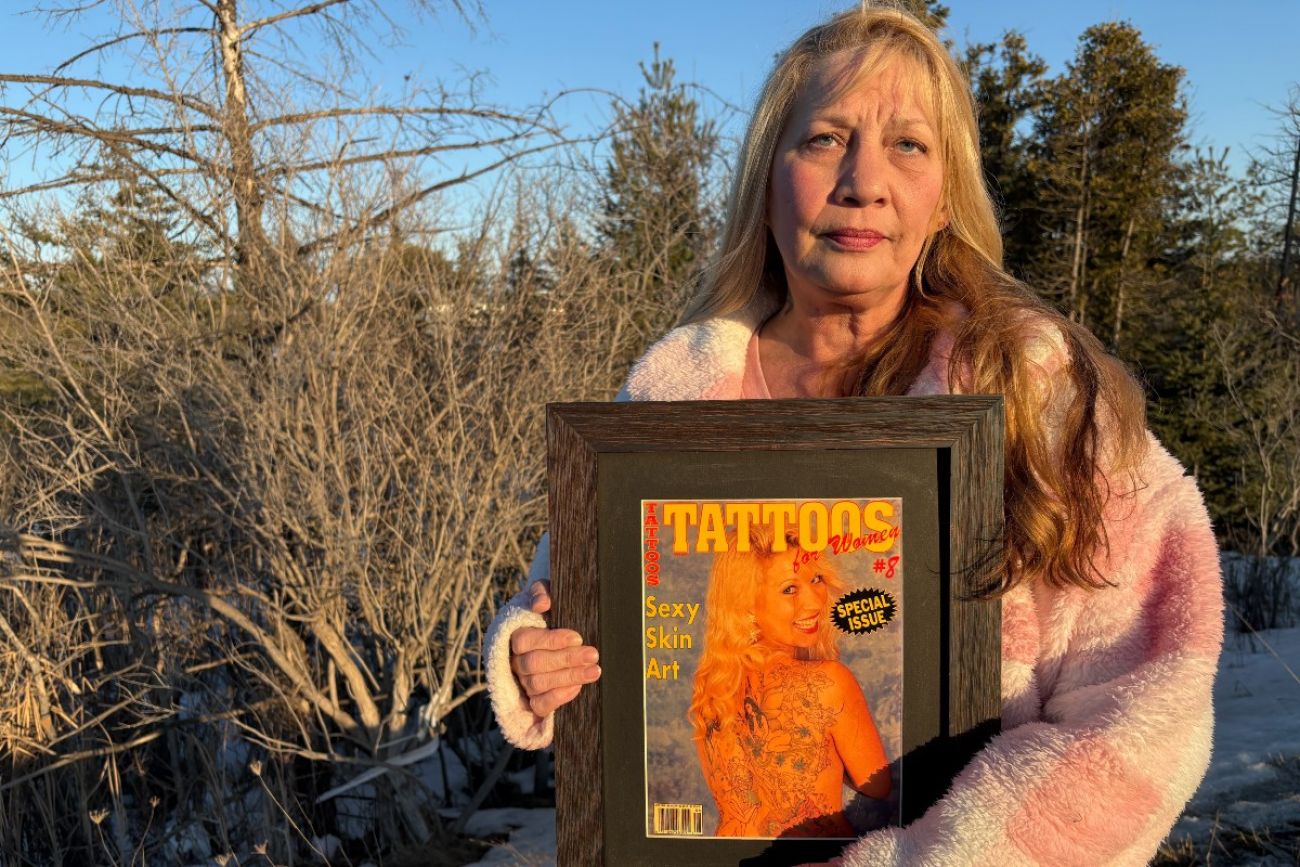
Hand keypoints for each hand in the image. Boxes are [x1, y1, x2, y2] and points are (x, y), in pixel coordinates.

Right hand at [509, 580, 601, 715]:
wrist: (556, 629)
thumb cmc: (552, 609)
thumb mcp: (546, 593)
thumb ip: (541, 591)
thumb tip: (541, 603)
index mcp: (515, 634)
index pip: (526, 640)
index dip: (552, 640)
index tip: (577, 637)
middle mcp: (515, 660)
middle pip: (535, 664)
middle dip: (567, 660)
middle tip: (593, 654)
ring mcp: (522, 681)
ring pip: (539, 684)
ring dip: (569, 677)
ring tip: (594, 671)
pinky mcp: (532, 698)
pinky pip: (540, 704)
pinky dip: (558, 697)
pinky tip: (578, 687)